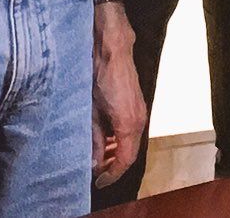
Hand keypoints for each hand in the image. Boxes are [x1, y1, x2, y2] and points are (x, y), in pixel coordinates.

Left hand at [92, 2, 147, 187]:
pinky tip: (101, 136)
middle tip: (93, 171)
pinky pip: (129, 128)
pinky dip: (117, 138)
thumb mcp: (90, 112)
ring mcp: (139, 110)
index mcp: (129, 124)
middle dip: (112, 164)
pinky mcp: (135, 102)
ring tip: (95, 155)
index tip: (97, 182)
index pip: (124, 160)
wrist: (110, 47)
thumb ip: (92, 139)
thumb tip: (92, 162)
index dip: (111, 174)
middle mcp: (139, 119)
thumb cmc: (98, 76)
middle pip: (129, 152)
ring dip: (114, 151)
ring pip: (129, 140)